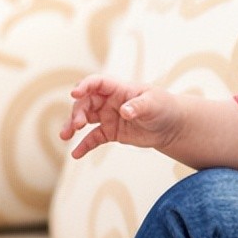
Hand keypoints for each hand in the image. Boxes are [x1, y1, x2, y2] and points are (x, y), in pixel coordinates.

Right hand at [59, 75, 183, 158]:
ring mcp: (108, 116)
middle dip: (78, 112)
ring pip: (85, 119)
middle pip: (86, 102)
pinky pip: (93, 138)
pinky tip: (76, 154)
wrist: (171, 126)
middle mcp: (109, 101)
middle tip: (77, 125)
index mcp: (118, 88)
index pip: (97, 83)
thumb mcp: (154, 103)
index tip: (75, 94)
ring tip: (66, 135)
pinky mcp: (110, 132)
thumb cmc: (164, 107)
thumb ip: (138, 106)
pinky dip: (84, 145)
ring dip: (73, 125)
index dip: (84, 86)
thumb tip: (124, 111)